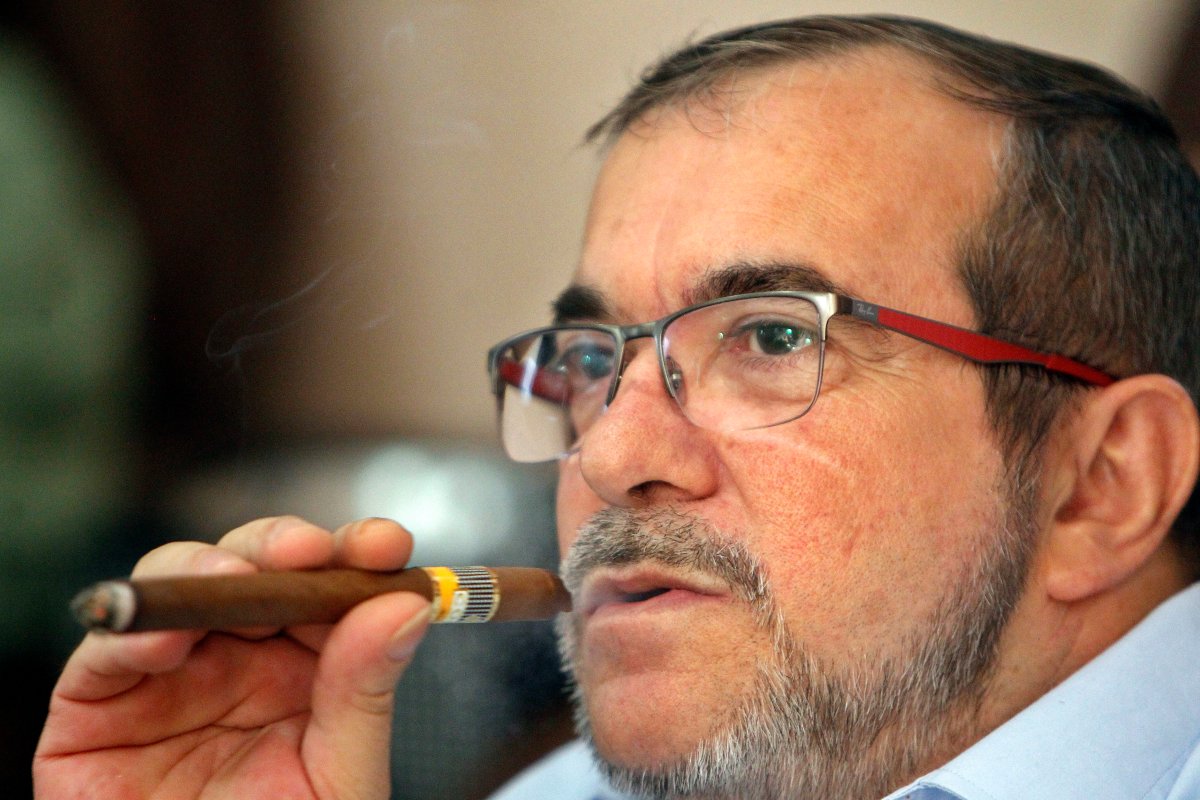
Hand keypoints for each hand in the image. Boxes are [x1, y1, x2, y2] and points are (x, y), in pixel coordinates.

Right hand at [33, 516, 430, 799]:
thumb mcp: (340, 777)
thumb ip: (365, 694)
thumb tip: (403, 607)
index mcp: (308, 667)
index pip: (331, 586)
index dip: (355, 552)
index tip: (385, 544)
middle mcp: (237, 657)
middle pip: (256, 566)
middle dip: (281, 545)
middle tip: (306, 550)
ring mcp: (168, 674)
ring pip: (179, 584)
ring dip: (207, 567)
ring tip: (236, 579)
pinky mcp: (96, 706)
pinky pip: (106, 651)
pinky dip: (133, 631)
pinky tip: (168, 639)